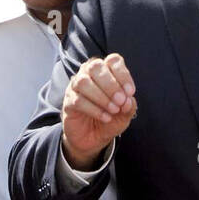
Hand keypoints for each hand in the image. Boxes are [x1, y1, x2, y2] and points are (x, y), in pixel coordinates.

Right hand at [60, 54, 136, 170]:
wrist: (94, 138)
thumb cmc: (111, 119)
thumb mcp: (125, 114)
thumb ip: (129, 106)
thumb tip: (128, 100)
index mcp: (106, 71)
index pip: (113, 61)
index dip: (123, 74)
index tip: (130, 92)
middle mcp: (88, 74)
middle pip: (95, 67)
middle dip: (111, 85)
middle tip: (120, 101)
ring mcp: (76, 87)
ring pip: (84, 82)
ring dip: (101, 97)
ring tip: (113, 110)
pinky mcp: (68, 102)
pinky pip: (78, 100)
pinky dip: (94, 109)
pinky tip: (105, 117)